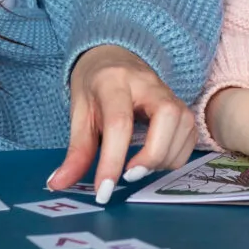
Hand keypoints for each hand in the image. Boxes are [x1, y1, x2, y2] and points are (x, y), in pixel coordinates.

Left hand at [47, 44, 196, 198]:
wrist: (114, 57)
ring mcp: (170, 93)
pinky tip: (154, 160)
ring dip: (163, 160)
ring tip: (137, 167)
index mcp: (114, 82)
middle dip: (151, 156)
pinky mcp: (183, 106)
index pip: (119, 123)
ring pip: (184, 128)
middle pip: (166, 118)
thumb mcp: (79, 113)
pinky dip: (174, 157)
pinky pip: (190, 136)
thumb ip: (76, 150)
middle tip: (128, 176)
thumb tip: (59, 184)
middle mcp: (149, 84)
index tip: (103, 191)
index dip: (112, 161)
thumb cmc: (94, 85)